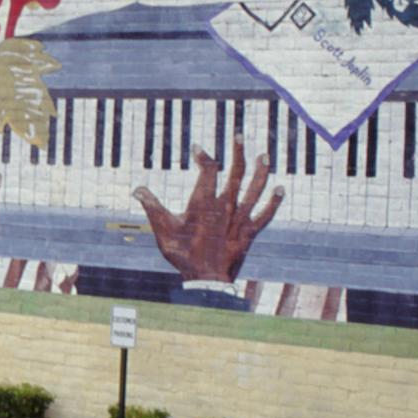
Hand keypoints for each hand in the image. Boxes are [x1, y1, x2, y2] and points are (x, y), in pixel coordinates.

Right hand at [132, 134, 283, 282]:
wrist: (206, 281)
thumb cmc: (183, 254)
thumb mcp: (163, 230)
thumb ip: (152, 206)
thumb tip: (137, 189)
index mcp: (204, 202)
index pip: (209, 170)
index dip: (204, 156)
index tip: (198, 149)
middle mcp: (226, 206)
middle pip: (237, 172)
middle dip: (239, 152)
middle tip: (240, 136)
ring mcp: (240, 218)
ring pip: (255, 189)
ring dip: (261, 171)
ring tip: (264, 156)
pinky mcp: (250, 232)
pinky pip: (266, 214)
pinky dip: (274, 202)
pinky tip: (280, 189)